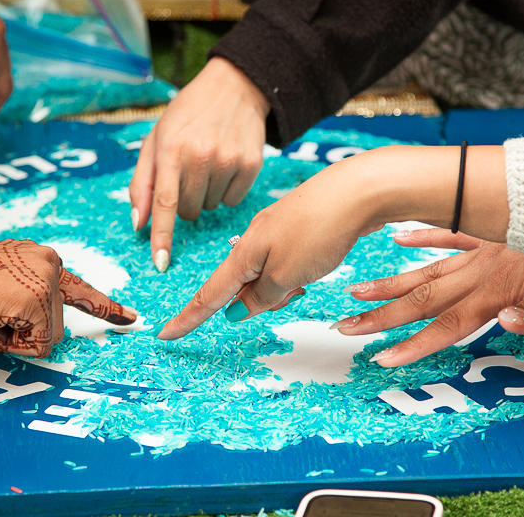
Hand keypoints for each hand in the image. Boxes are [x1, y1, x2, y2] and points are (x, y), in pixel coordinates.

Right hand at [0, 240, 136, 356]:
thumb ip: (21, 298)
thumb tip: (34, 333)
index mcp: (41, 258)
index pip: (79, 288)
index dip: (105, 307)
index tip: (130, 318)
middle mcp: (50, 264)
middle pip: (54, 323)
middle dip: (21, 332)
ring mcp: (46, 282)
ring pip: (47, 336)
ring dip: (13, 338)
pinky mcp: (38, 301)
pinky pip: (36, 345)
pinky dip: (10, 345)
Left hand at [129, 57, 269, 271]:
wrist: (235, 87)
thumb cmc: (187, 115)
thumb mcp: (156, 139)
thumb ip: (143, 183)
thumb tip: (138, 224)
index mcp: (170, 149)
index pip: (165, 203)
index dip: (162, 237)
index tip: (161, 263)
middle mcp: (200, 156)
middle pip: (187, 212)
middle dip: (183, 200)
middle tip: (187, 172)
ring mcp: (228, 160)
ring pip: (209, 208)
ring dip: (205, 194)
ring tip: (208, 162)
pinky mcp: (251, 165)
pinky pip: (232, 201)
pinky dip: (226, 190)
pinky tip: (226, 164)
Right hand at [157, 159, 370, 339]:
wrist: (357, 188)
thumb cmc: (319, 230)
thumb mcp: (287, 275)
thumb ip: (261, 296)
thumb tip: (238, 309)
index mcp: (244, 253)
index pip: (209, 295)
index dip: (188, 318)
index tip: (165, 334)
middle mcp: (254, 239)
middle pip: (241, 284)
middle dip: (259, 300)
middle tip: (294, 291)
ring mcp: (277, 230)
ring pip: (267, 273)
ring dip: (282, 285)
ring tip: (310, 276)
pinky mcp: (298, 226)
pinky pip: (286, 260)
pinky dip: (295, 271)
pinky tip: (316, 265)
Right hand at [334, 229, 523, 366]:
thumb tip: (506, 325)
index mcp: (497, 292)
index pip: (447, 324)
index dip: (414, 344)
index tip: (382, 358)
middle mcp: (479, 273)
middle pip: (421, 299)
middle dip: (381, 317)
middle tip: (345, 327)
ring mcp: (479, 251)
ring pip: (425, 270)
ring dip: (389, 283)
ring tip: (356, 292)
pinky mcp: (486, 231)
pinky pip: (448, 232)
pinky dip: (421, 235)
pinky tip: (398, 238)